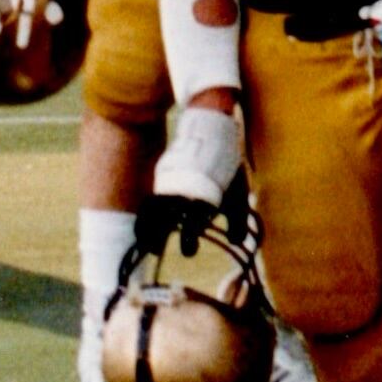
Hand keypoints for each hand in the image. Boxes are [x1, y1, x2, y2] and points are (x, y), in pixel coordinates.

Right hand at [141, 106, 242, 255]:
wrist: (211, 132)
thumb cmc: (226, 168)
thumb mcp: (237, 192)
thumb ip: (238, 219)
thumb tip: (236, 241)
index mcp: (203, 200)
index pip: (191, 229)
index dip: (188, 243)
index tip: (189, 249)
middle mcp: (183, 194)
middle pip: (161, 224)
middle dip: (156, 240)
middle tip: (155, 249)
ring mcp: (169, 185)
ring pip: (148, 213)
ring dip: (145, 230)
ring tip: (147, 241)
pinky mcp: (159, 178)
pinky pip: (147, 202)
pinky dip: (144, 216)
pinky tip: (147, 224)